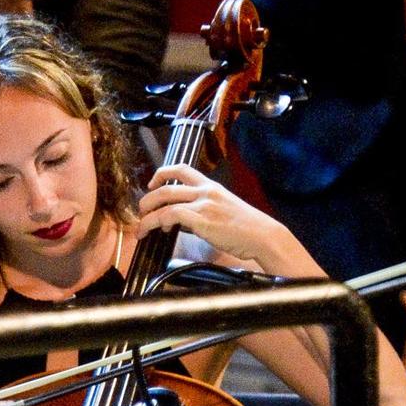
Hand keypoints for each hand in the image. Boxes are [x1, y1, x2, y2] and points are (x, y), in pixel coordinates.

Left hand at [137, 164, 310, 269]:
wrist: (262, 235)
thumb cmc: (246, 228)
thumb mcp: (224, 211)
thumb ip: (202, 211)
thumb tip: (182, 221)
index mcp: (211, 186)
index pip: (181, 169)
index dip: (161, 173)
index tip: (152, 184)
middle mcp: (205, 191)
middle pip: (166, 186)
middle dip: (148, 199)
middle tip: (142, 212)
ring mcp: (203, 204)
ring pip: (164, 202)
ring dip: (148, 216)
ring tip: (143, 228)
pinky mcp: (203, 219)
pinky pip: (172, 215)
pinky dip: (160, 222)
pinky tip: (161, 231)